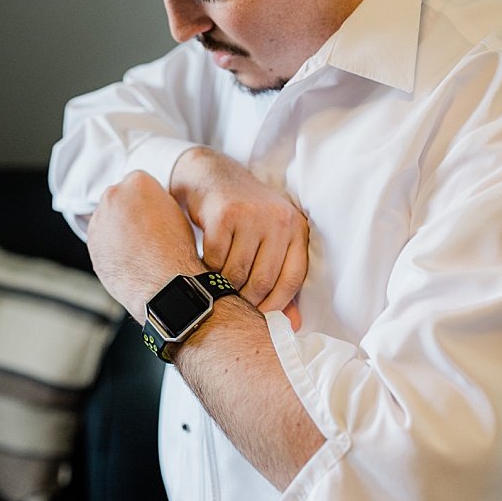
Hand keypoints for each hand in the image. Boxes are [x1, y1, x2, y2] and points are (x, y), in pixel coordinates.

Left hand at [87, 171, 205, 320]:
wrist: (164, 283)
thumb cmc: (176, 250)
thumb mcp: (176, 213)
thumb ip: (155, 202)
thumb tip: (144, 208)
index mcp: (137, 182)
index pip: (139, 183)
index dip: (151, 201)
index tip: (157, 215)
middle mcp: (113, 195)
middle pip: (120, 198)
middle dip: (130, 211)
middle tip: (148, 232)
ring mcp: (99, 219)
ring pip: (109, 218)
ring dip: (119, 228)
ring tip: (140, 248)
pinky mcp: (91, 241)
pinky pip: (102, 238)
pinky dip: (112, 245)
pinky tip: (130, 257)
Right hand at [170, 147, 308, 318]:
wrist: (213, 175)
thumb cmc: (245, 217)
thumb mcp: (270, 241)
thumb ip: (281, 279)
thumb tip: (294, 325)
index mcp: (296, 228)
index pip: (293, 279)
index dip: (277, 305)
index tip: (261, 318)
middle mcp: (279, 220)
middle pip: (263, 281)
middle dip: (246, 301)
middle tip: (233, 304)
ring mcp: (252, 216)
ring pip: (237, 273)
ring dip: (224, 286)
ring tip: (218, 285)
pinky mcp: (224, 214)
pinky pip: (215, 259)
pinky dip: (207, 268)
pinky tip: (205, 264)